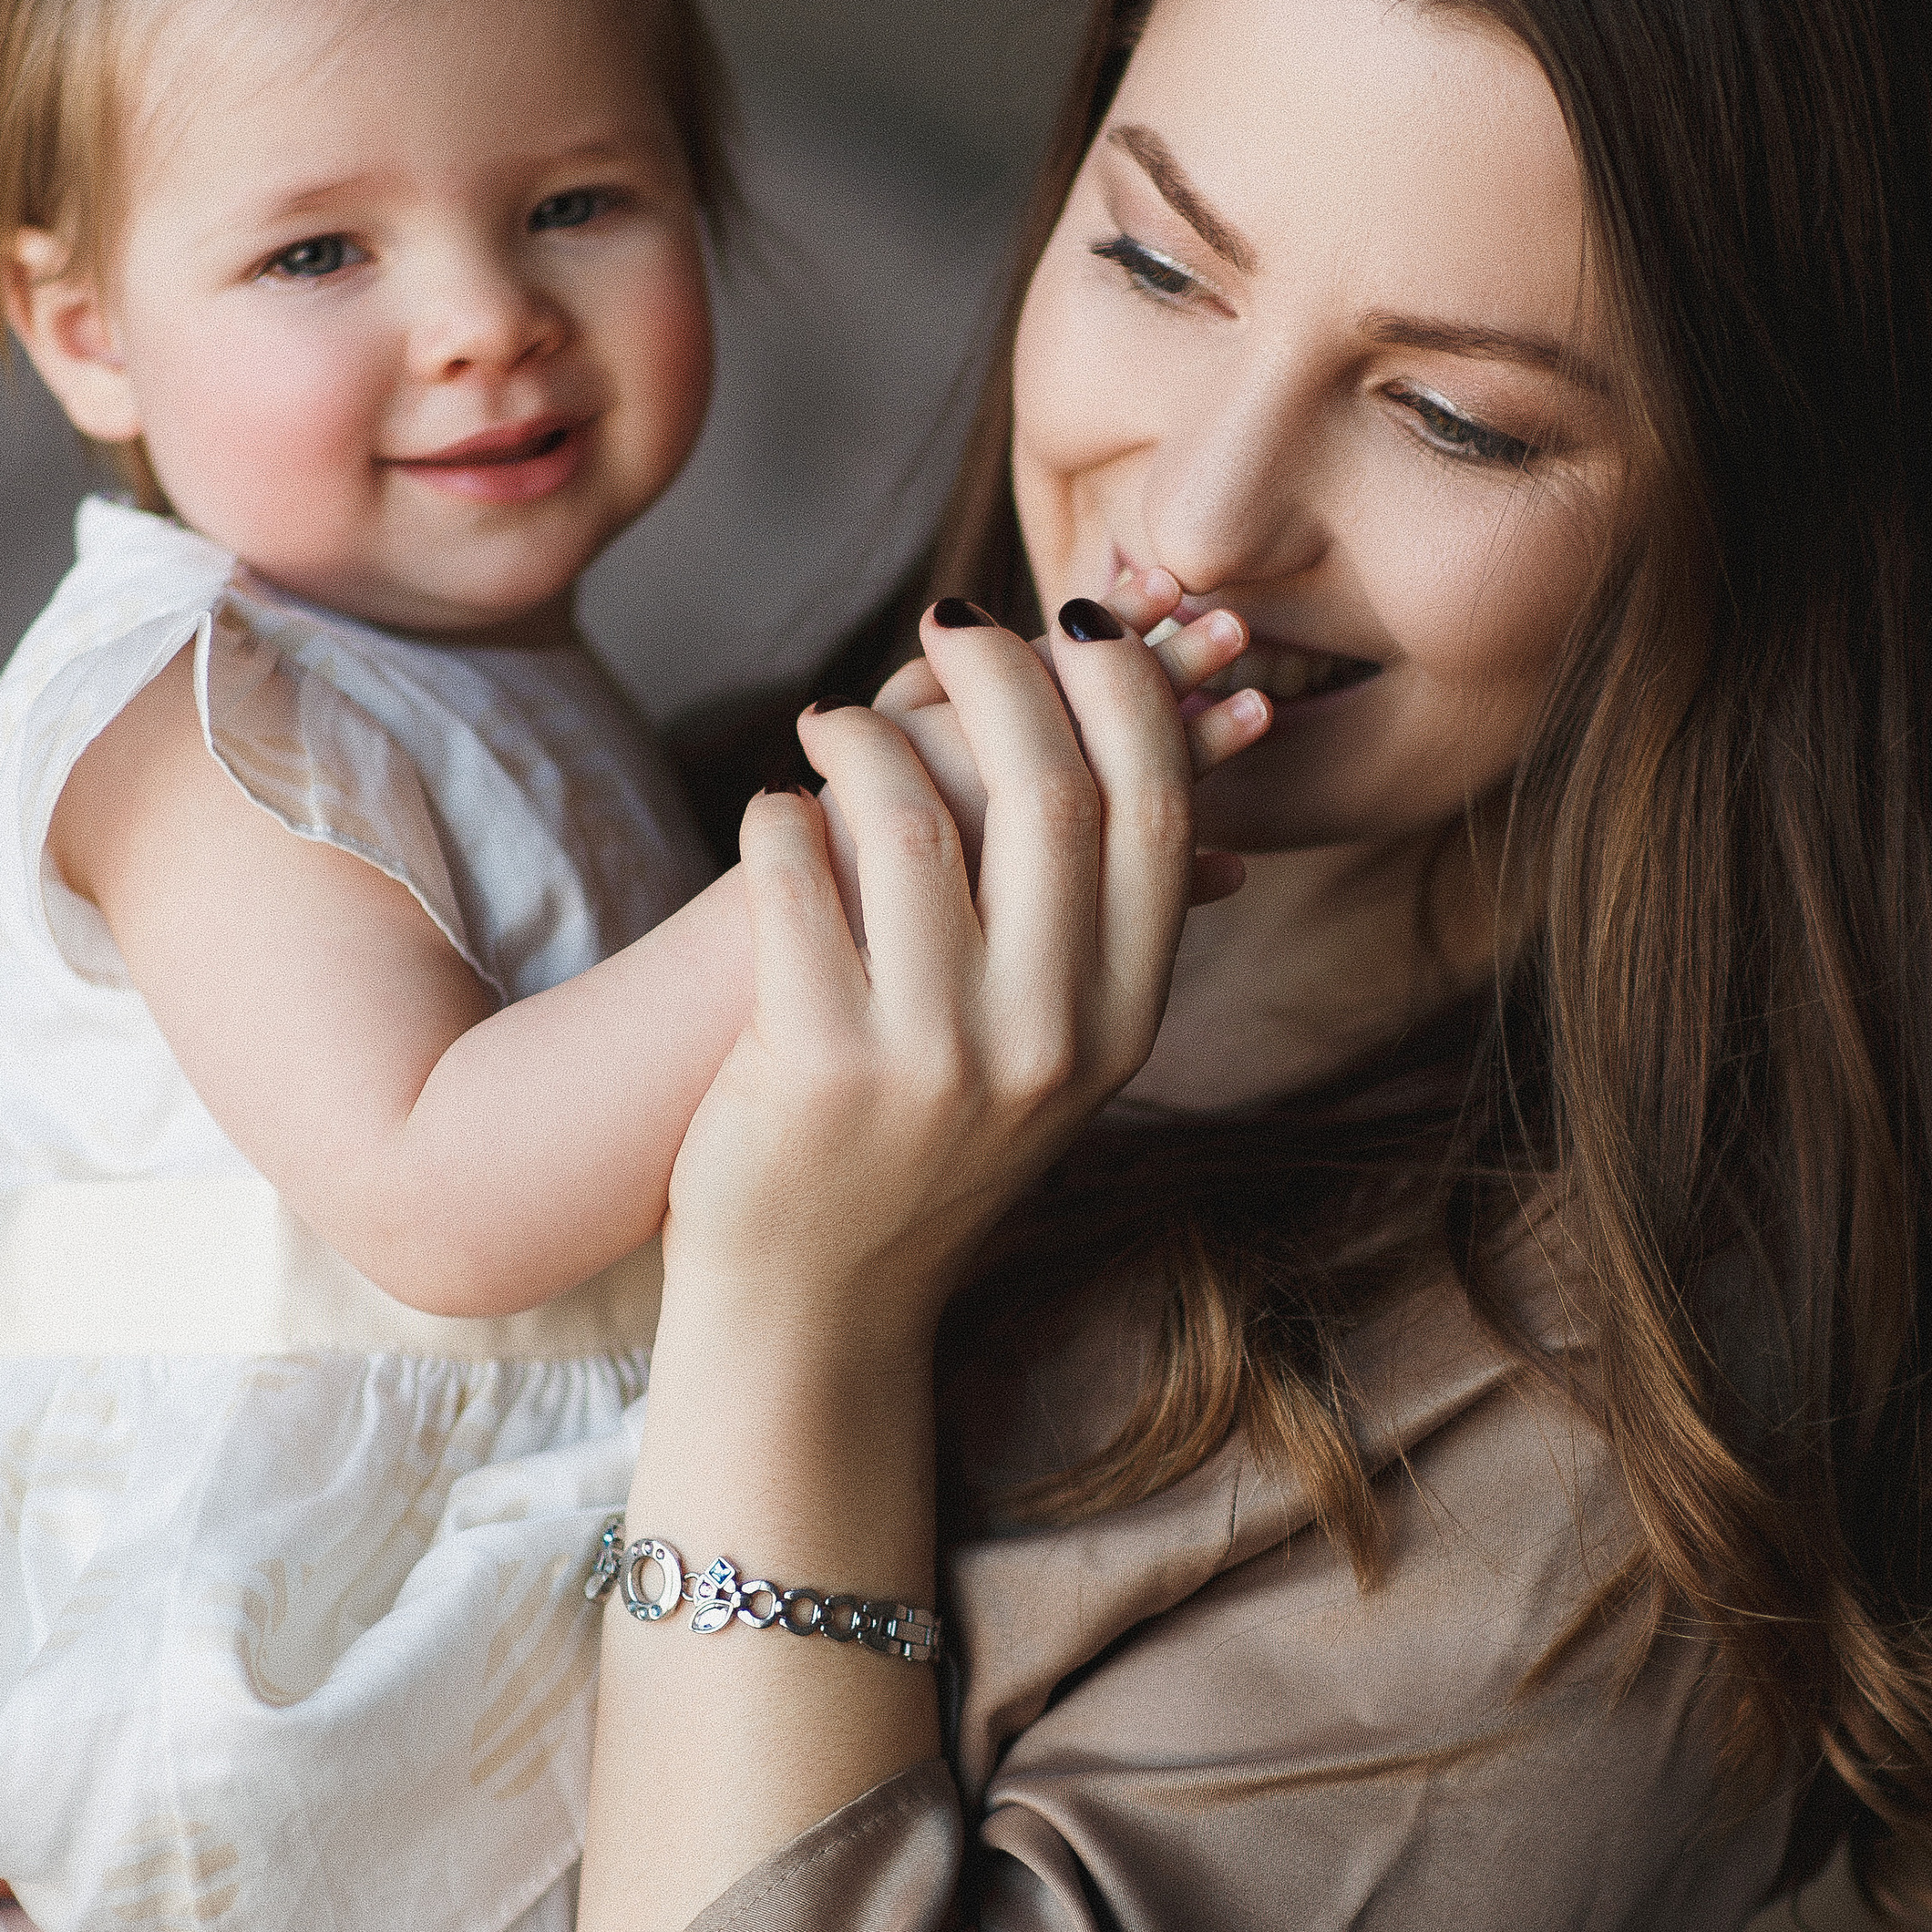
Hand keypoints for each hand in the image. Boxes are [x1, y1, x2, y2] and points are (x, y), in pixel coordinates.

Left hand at [664, 600, 1207, 1348]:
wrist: (816, 1308)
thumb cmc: (925, 1148)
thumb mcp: (1050, 1052)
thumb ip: (1094, 915)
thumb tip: (1160, 724)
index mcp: (1124, 1021)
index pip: (1154, 806)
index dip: (1115, 689)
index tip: (1061, 623)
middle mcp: (1051, 1041)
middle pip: (1050, 790)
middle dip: (995, 675)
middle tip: (943, 629)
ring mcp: (938, 1058)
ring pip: (913, 819)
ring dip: (863, 736)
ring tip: (831, 727)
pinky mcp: (820, 1065)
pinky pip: (796, 874)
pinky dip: (779, 815)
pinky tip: (772, 813)